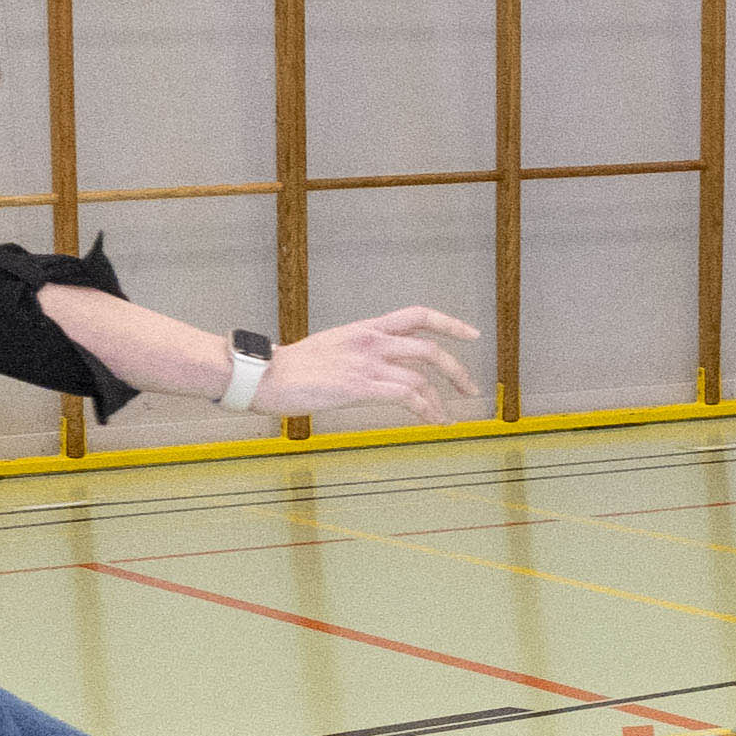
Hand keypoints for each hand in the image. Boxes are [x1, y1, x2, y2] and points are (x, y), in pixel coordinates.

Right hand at [254, 307, 482, 419]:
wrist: (264, 376)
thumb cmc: (292, 368)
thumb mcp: (333, 346)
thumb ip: (360, 350)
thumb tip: (378, 365)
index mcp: (365, 328)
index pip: (416, 314)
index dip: (449, 322)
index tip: (471, 334)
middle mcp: (370, 340)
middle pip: (429, 347)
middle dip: (456, 369)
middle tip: (470, 388)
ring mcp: (366, 363)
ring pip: (421, 377)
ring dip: (440, 400)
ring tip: (446, 417)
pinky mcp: (359, 386)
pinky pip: (406, 397)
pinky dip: (425, 409)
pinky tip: (431, 421)